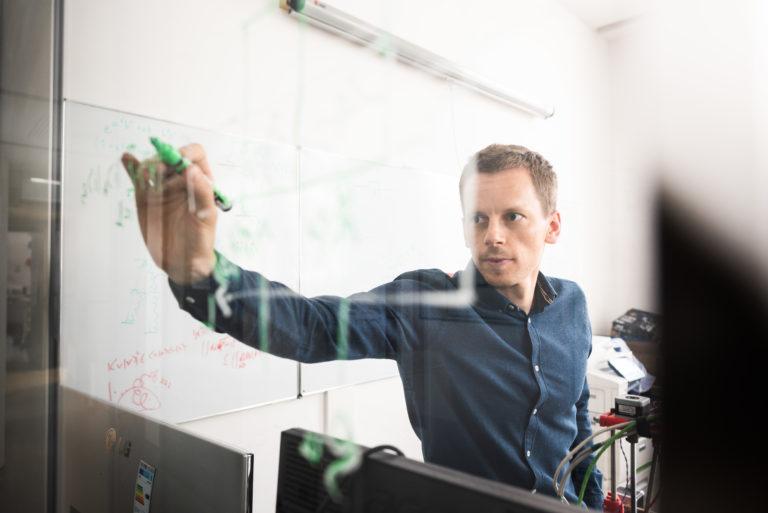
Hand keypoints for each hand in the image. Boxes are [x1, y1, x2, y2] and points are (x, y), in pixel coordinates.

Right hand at [121, 143, 217, 284]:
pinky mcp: (146, 197)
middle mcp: (181, 180)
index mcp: (201, 181)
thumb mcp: (206, 217)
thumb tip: (191, 169)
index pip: (195, 154)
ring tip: (145, 176)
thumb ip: (202, 192)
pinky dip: (131, 167)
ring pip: (153, 166)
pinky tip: (126, 159)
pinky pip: (138, 178)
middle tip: (159, 174)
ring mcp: (162, 187)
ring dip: (148, 165)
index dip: (186, 153)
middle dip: (163, 160)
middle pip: (170, 157)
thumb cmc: (200, 239)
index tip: (178, 164)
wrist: (183, 261)